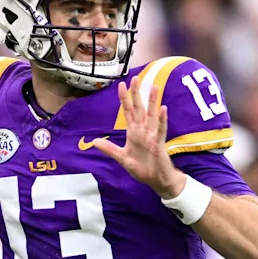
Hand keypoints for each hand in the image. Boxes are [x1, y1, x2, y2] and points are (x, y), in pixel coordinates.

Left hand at [92, 76, 185, 197]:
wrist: (156, 180)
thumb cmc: (142, 168)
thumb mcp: (122, 158)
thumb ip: (109, 149)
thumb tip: (94, 142)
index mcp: (134, 133)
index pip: (128, 112)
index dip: (124, 99)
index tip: (121, 85)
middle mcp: (143, 131)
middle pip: (140, 109)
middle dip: (137, 94)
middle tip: (136, 78)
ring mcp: (152, 136)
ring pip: (152, 115)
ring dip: (152, 102)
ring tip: (154, 87)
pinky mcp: (159, 144)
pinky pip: (161, 130)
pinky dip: (162, 120)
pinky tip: (163, 109)